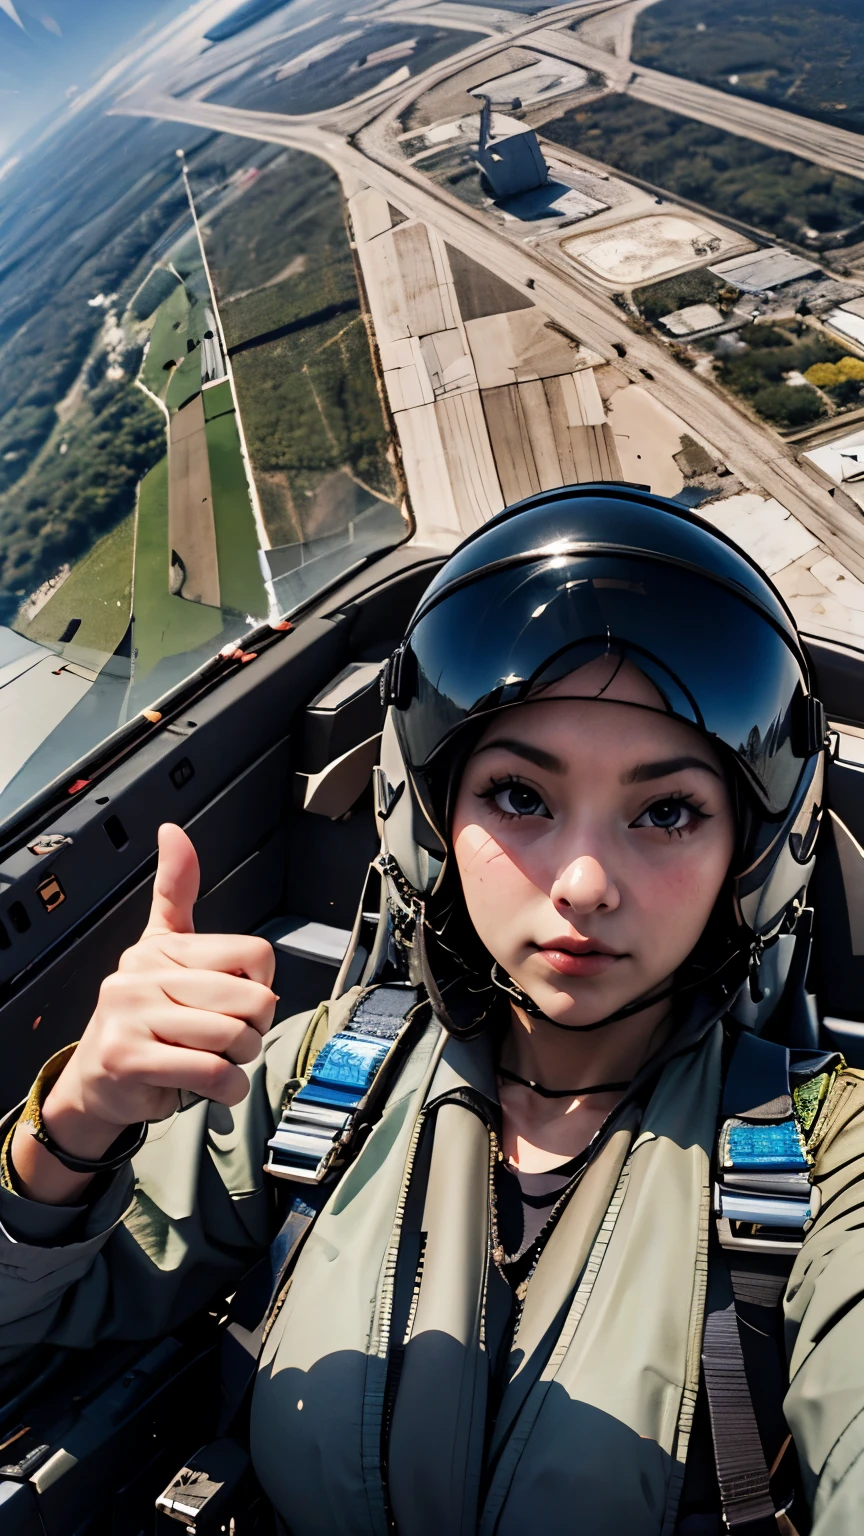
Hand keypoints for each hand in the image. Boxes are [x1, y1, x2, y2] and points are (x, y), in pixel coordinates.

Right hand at [11, 824, 276, 1200]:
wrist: (99, 1084)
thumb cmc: (143, 1019)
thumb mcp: (160, 949)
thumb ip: (175, 893)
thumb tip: (173, 832)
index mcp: (164, 947)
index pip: (256, 955)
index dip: (262, 986)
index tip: (237, 1001)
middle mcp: (143, 974)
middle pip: (252, 1000)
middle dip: (252, 1031)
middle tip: (226, 1041)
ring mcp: (131, 1015)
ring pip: (233, 1038)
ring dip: (238, 1063)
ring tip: (211, 1061)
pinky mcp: (128, 1058)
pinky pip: (211, 1073)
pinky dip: (227, 1089)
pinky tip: (213, 1088)